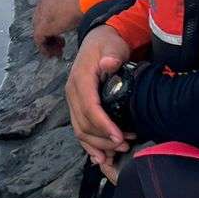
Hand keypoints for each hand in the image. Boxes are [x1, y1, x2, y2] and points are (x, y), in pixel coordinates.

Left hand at [33, 0, 84, 57]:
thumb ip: (76, 5)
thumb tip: (80, 12)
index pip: (47, 9)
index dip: (53, 22)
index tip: (62, 30)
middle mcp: (44, 0)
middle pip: (40, 20)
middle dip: (50, 33)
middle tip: (61, 42)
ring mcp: (42, 13)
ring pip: (39, 31)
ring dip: (49, 42)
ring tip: (60, 50)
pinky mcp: (43, 26)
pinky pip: (39, 40)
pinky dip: (46, 49)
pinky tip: (55, 54)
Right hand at [66, 26, 134, 171]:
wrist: (98, 41)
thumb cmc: (107, 44)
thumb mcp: (112, 45)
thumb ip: (112, 55)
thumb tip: (108, 63)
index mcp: (80, 79)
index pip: (89, 107)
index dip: (103, 125)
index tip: (119, 137)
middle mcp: (72, 92)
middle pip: (83, 124)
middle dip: (104, 138)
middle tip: (126, 144)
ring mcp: (73, 100)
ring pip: (80, 130)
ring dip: (98, 144)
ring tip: (120, 149)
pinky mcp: (77, 106)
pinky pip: (79, 129)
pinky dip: (89, 144)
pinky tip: (101, 157)